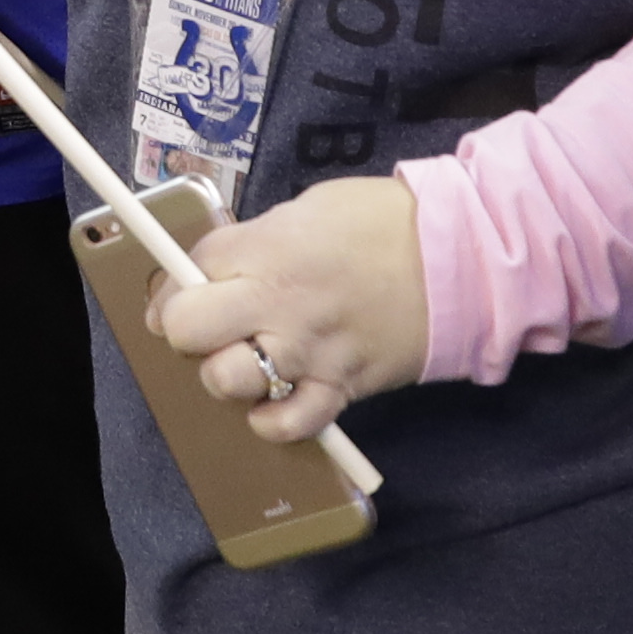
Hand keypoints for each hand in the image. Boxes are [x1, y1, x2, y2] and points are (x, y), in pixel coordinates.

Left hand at [152, 174, 432, 442]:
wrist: (458, 256)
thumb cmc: (381, 222)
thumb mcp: (306, 209)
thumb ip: (256, 242)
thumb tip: (215, 271)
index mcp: (267, 248)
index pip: (186, 273)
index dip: (175, 286)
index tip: (182, 293)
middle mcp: (278, 303)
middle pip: (189, 330)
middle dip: (186, 329)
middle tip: (210, 326)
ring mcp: (308, 351)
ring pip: (226, 382)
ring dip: (227, 374)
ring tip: (248, 360)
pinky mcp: (340, 388)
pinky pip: (287, 424)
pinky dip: (272, 421)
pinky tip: (274, 402)